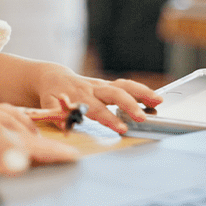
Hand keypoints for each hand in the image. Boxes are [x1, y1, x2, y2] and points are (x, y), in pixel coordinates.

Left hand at [29, 64, 160, 133]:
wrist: (54, 78)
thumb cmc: (51, 95)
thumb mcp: (47, 105)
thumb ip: (56, 116)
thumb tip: (65, 128)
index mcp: (79, 96)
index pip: (97, 109)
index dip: (109, 118)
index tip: (122, 128)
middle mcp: (93, 89)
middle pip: (114, 94)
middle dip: (130, 105)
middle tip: (142, 118)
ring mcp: (103, 85)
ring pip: (124, 85)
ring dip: (142, 93)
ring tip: (159, 101)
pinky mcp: (109, 84)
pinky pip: (127, 85)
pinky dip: (142, 91)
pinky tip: (156, 98)